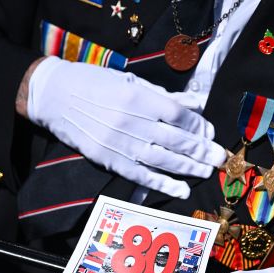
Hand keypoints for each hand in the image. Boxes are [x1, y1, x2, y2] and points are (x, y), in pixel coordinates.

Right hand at [24, 56, 224, 198]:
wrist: (54, 97)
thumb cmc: (94, 84)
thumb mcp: (130, 81)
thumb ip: (164, 95)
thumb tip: (196, 103)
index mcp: (138, 97)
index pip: (179, 116)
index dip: (198, 127)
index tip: (209, 134)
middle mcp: (131, 121)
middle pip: (176, 140)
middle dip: (201, 151)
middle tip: (219, 158)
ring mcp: (120, 143)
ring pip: (163, 159)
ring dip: (188, 168)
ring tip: (205, 172)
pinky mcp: (109, 159)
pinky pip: (141, 175)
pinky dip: (163, 184)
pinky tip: (181, 189)